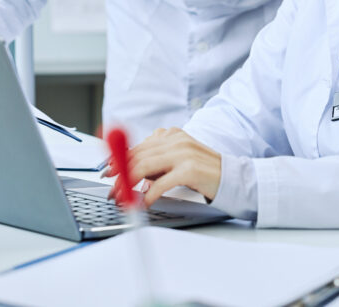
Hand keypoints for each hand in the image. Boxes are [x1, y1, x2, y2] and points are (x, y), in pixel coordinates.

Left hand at [104, 128, 221, 206]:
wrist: (232, 177)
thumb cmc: (203, 171)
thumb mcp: (177, 159)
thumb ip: (157, 160)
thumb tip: (129, 171)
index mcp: (171, 135)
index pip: (137, 146)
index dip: (118, 160)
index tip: (106, 172)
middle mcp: (175, 140)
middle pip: (137, 157)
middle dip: (118, 176)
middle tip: (110, 190)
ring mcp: (182, 153)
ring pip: (144, 168)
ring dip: (127, 186)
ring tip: (121, 199)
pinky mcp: (189, 170)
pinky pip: (161, 184)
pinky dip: (148, 195)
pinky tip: (143, 204)